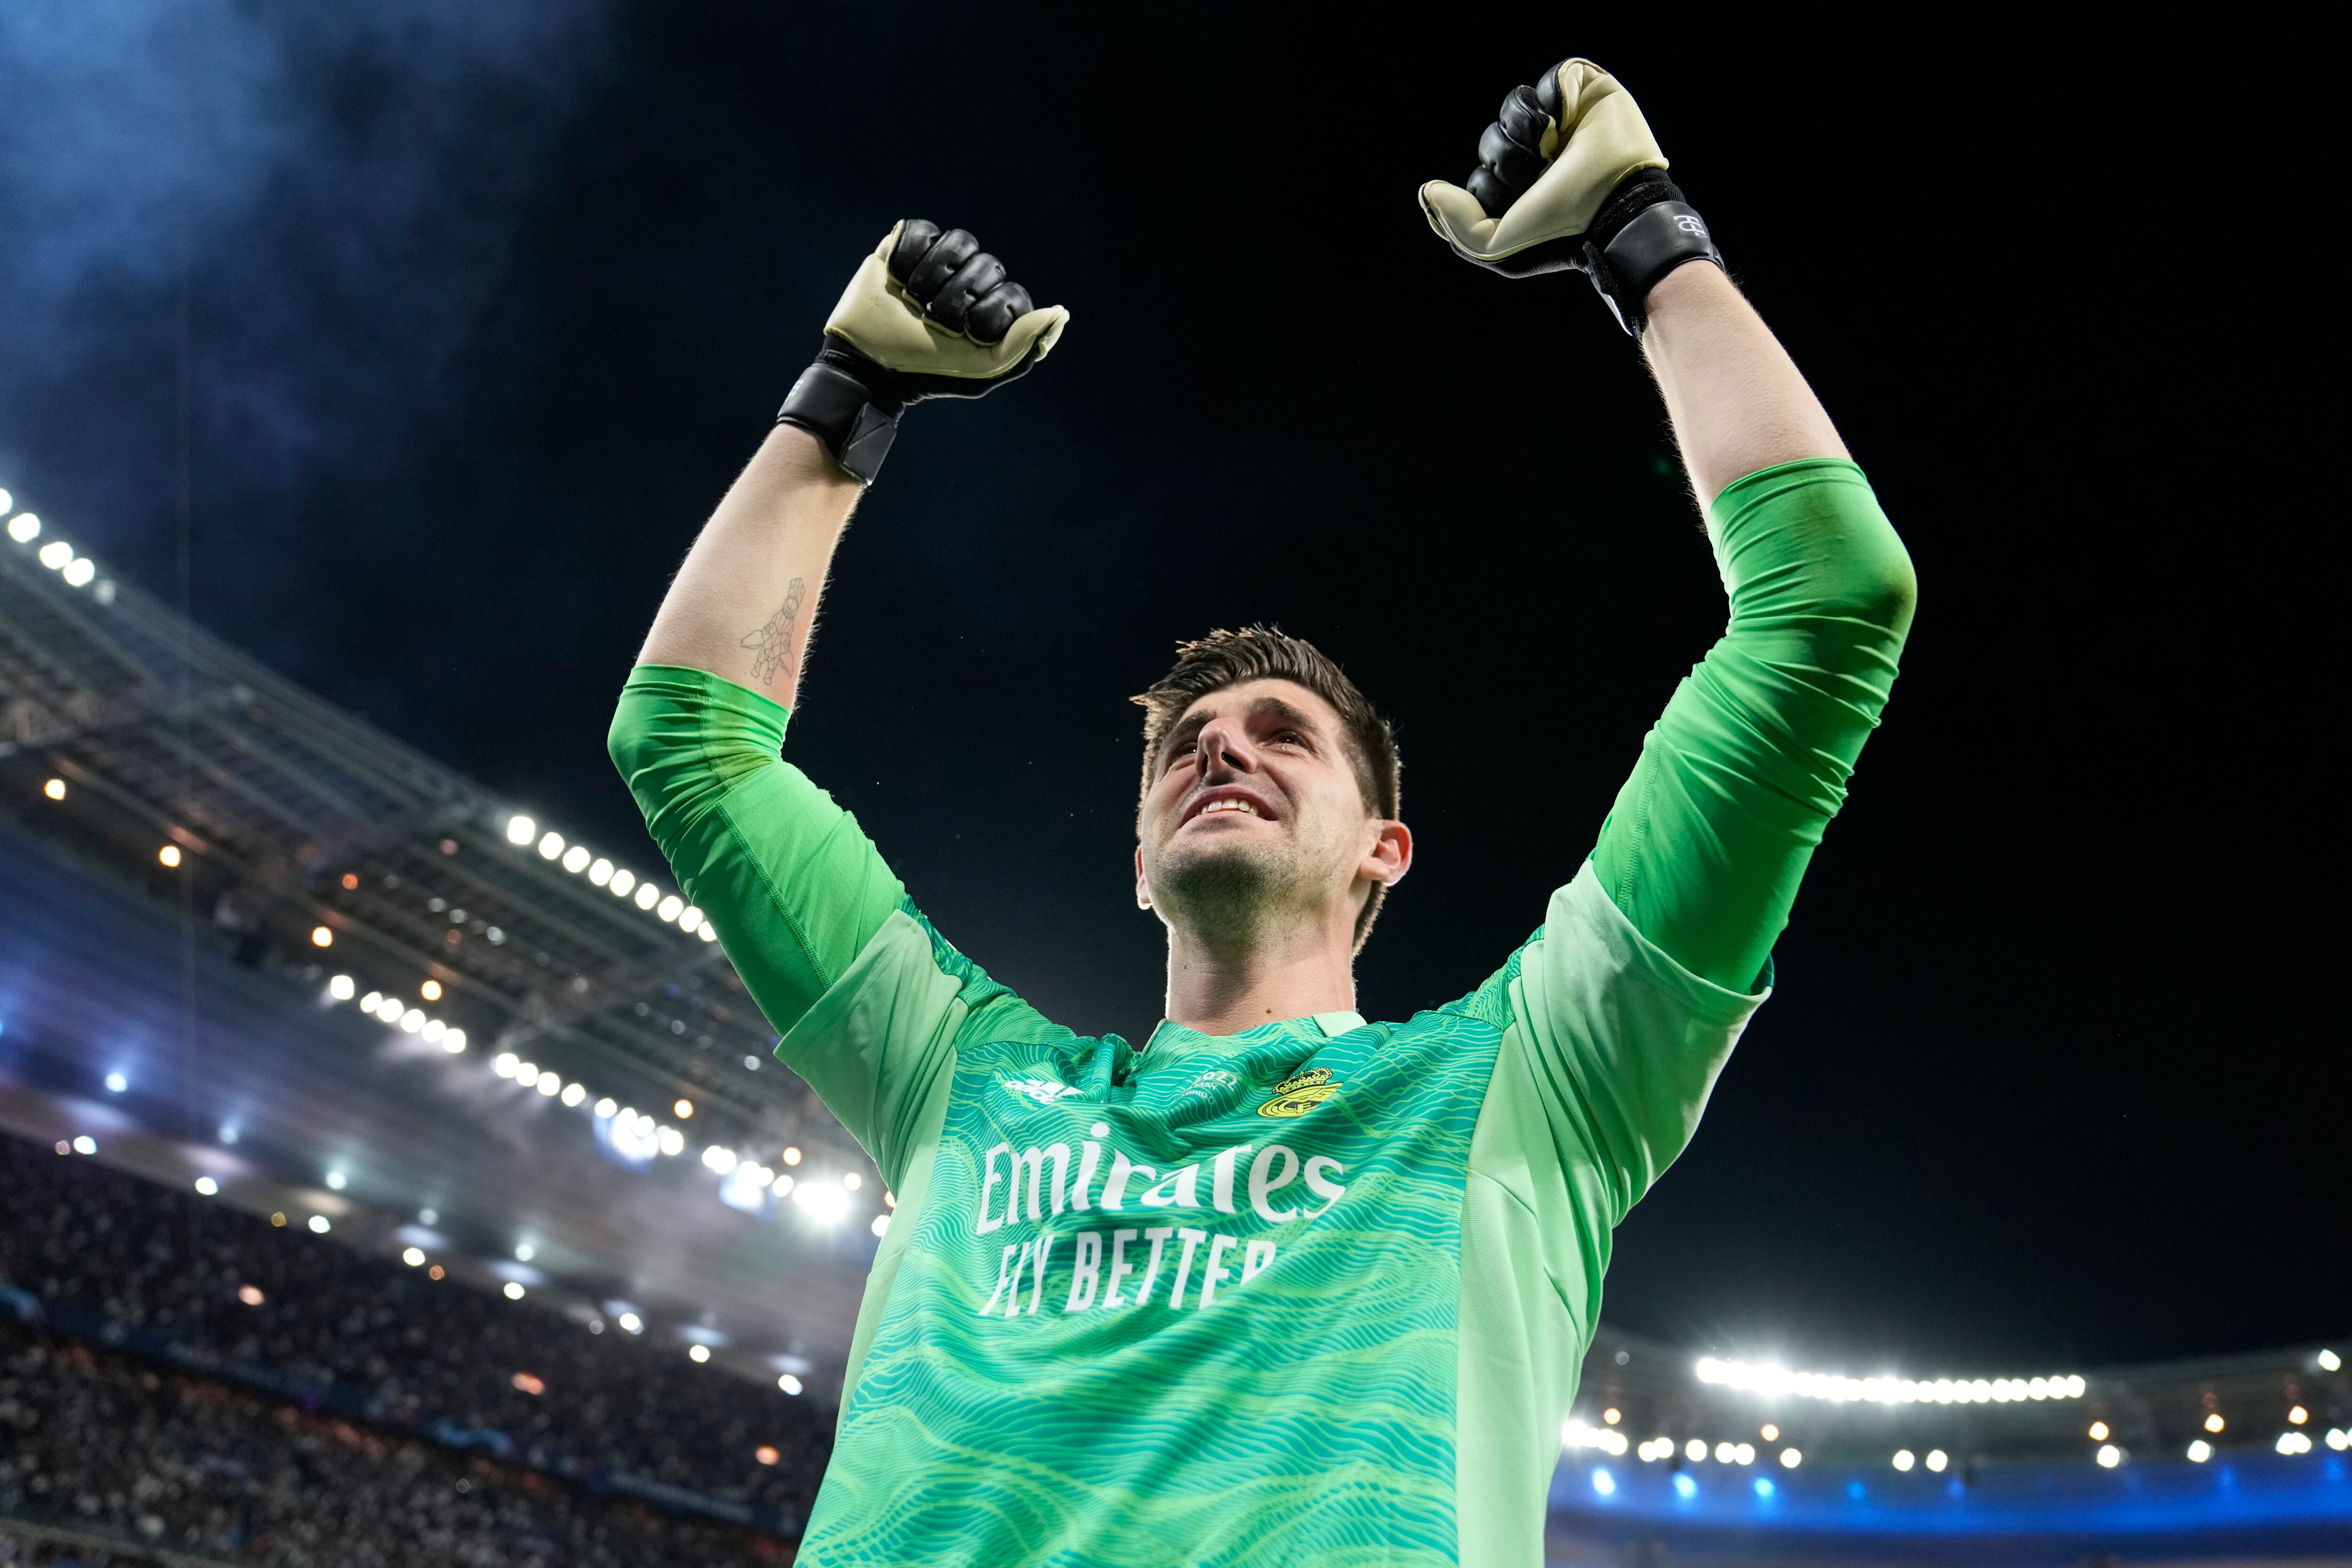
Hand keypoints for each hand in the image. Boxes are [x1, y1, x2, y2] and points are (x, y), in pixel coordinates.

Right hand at [778, 221, 1069, 482]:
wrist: (868, 364)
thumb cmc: (925, 369)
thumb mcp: (980, 369)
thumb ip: (1022, 344)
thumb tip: (1059, 312)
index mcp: (992, 306)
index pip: (1010, 290)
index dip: (985, 311)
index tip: (961, 334)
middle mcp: (969, 278)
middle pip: (986, 263)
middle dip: (955, 298)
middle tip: (930, 320)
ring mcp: (938, 259)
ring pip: (958, 240)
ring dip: (932, 276)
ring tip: (911, 300)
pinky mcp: (905, 245)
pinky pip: (919, 229)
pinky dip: (906, 255)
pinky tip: (895, 277)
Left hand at [1418, 60, 1722, 335]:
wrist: (1616, 203)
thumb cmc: (1562, 229)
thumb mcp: (1495, 248)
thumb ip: (1455, 224)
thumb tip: (1428, 189)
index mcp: (1522, 189)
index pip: (1482, 173)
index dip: (1489, 184)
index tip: (1518, 203)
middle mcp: (1542, 156)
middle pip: (1493, 140)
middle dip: (1506, 159)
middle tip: (1538, 175)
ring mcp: (1564, 123)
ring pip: (1516, 104)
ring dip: (1526, 129)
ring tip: (1554, 148)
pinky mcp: (1586, 93)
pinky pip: (1551, 78)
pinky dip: (1557, 97)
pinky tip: (1572, 119)